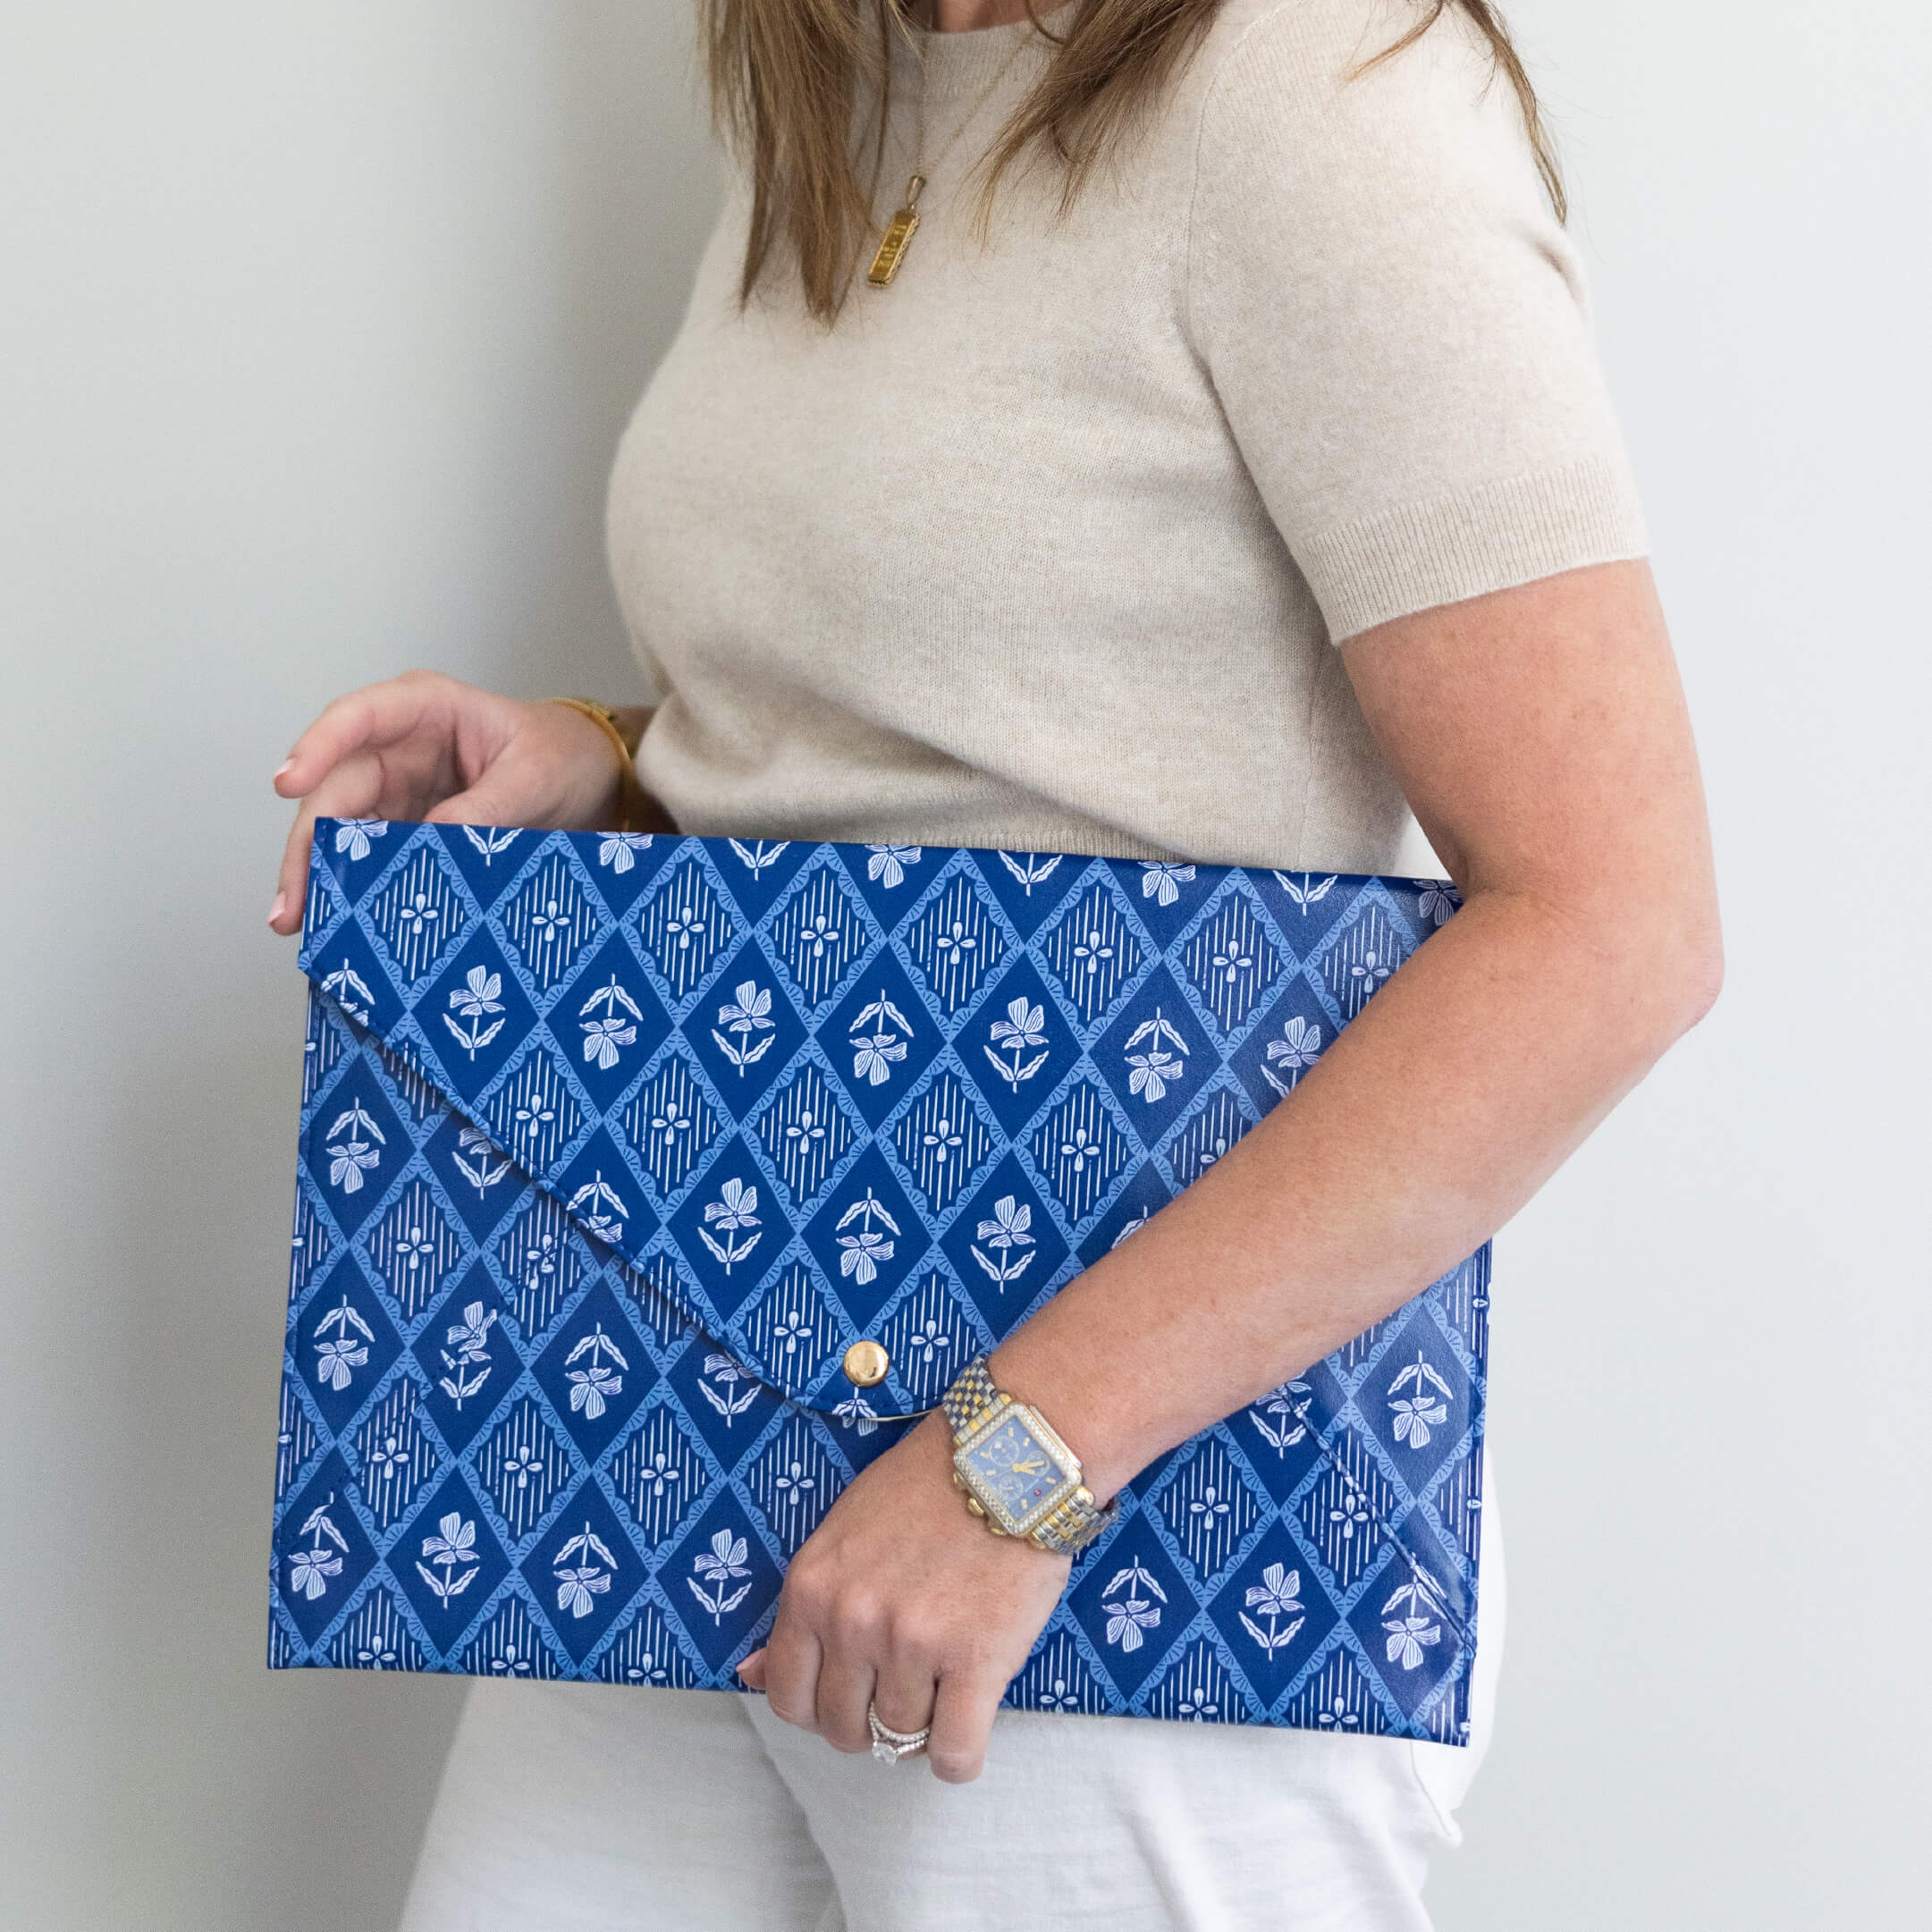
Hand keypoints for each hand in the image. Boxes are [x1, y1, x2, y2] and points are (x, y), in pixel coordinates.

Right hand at [267, 671, 648, 933]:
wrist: (593, 783)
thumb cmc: (564, 757)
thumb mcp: (536, 776)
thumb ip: (487, 807)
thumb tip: (432, 844)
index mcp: (428, 709)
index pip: (358, 718)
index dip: (317, 748)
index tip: (289, 785)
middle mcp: (399, 747)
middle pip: (336, 789)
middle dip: (308, 845)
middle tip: (292, 901)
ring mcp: (399, 791)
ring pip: (341, 831)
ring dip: (319, 877)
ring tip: (301, 925)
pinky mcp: (406, 831)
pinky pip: (370, 859)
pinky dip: (355, 891)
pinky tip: (340, 926)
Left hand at [735, 1414, 1069, 1782]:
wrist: (1009, 1458)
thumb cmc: (926, 1488)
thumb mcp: (841, 1534)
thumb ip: (801, 1610)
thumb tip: (750, 1674)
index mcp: (812, 1588)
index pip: (786, 1695)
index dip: (818, 1707)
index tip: (849, 1694)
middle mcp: (853, 1621)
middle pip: (842, 1728)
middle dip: (869, 1723)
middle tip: (903, 1689)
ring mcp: (913, 1644)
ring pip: (901, 1739)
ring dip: (922, 1727)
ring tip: (945, 1682)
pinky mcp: (976, 1660)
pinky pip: (956, 1753)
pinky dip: (960, 1756)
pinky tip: (969, 1724)